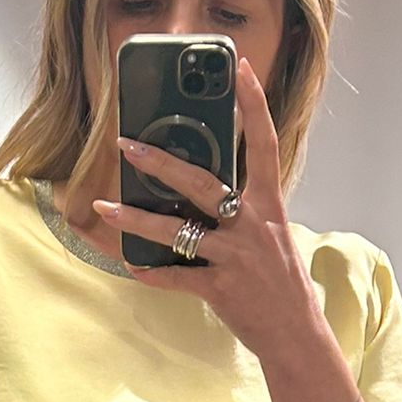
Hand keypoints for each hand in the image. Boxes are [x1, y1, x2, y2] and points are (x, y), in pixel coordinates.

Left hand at [91, 56, 322, 360]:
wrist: (297, 334)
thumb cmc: (280, 281)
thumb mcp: (272, 234)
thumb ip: (244, 207)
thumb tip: (202, 185)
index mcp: (269, 205)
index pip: (263, 143)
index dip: (253, 103)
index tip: (238, 67)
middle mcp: (253, 225)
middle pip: (202, 183)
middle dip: (161, 162)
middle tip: (126, 143)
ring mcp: (236, 257)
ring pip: (179, 231)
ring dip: (137, 219)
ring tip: (104, 208)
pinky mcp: (222, 290)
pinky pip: (178, 277)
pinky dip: (152, 273)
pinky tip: (131, 266)